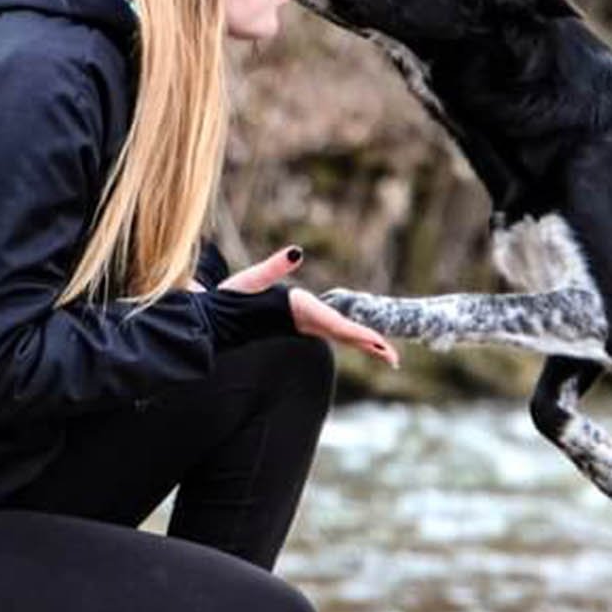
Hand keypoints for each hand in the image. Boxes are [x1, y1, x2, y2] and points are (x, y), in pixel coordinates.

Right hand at [217, 246, 398, 367]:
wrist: (215, 319)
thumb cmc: (231, 299)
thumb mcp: (253, 279)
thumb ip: (275, 266)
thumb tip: (296, 251)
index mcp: (298, 311)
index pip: (334, 324)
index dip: (358, 334)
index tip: (378, 343)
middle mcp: (304, 322)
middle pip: (343, 336)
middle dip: (369, 346)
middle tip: (395, 360)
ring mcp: (303, 326)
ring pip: (339, 336)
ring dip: (363, 344)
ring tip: (387, 353)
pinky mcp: (300, 325)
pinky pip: (330, 332)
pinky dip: (349, 337)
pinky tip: (361, 340)